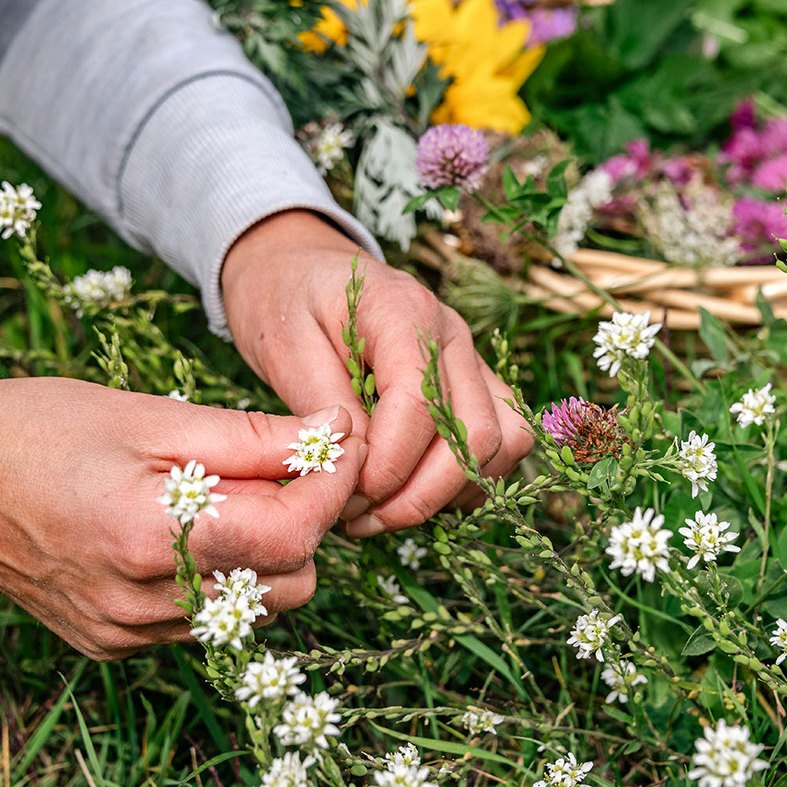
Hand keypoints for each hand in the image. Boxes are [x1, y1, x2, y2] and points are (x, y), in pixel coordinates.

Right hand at [0, 376, 362, 659]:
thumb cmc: (43, 428)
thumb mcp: (152, 415)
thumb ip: (251, 437)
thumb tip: (335, 434)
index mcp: (152, 538)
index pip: (293, 534)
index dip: (333, 484)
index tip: (340, 440)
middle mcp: (143, 604)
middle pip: (291, 584)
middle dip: (306, 522)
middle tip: (282, 465)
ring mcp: (127, 632)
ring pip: (255, 609)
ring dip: (266, 553)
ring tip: (229, 493)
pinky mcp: (113, 642)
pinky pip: (204, 619)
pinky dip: (220, 576)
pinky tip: (187, 528)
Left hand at [222, 211, 532, 537]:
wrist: (296, 267)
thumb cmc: (284, 300)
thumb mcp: (285, 344)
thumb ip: (325, 401)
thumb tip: (358, 461)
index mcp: (405, 312)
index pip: (422, 405)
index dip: (389, 465)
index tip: (345, 498)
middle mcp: (452, 334)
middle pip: (474, 434)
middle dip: (419, 494)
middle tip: (358, 519)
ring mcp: (470, 359)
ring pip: (501, 443)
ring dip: (448, 492)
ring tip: (382, 511)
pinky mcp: (473, 384)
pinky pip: (500, 443)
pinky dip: (465, 481)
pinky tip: (408, 492)